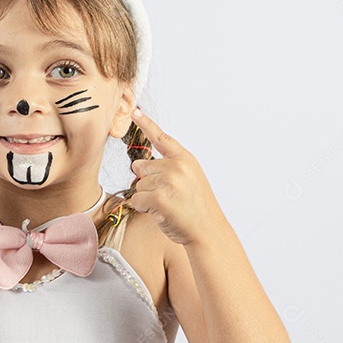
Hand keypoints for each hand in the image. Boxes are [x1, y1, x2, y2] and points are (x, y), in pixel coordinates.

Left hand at [127, 108, 225, 246]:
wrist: (208, 231)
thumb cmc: (197, 208)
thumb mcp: (191, 179)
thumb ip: (169, 167)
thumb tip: (138, 165)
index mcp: (185, 159)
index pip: (162, 137)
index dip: (146, 123)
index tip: (134, 111)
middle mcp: (176, 166)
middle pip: (141, 166)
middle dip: (147, 181)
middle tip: (167, 196)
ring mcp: (168, 181)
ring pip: (138, 184)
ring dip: (147, 197)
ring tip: (168, 206)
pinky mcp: (158, 197)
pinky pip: (137, 199)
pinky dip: (144, 208)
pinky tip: (161, 213)